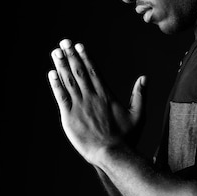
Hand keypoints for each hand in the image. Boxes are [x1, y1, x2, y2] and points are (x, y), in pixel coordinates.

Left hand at [48, 38, 146, 164]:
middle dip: (71, 56)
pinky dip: (56, 85)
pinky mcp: (69, 117)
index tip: (79, 46)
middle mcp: (92, 97)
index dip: (85, 57)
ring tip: (56, 52)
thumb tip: (144, 78)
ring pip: (69, 81)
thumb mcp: (138, 114)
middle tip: (64, 42)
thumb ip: (139, 94)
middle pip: (79, 72)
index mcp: (106, 95)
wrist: (112, 153)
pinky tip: (51, 74)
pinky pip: (61, 97)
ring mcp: (80, 106)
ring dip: (61, 65)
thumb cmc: (127, 136)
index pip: (94, 71)